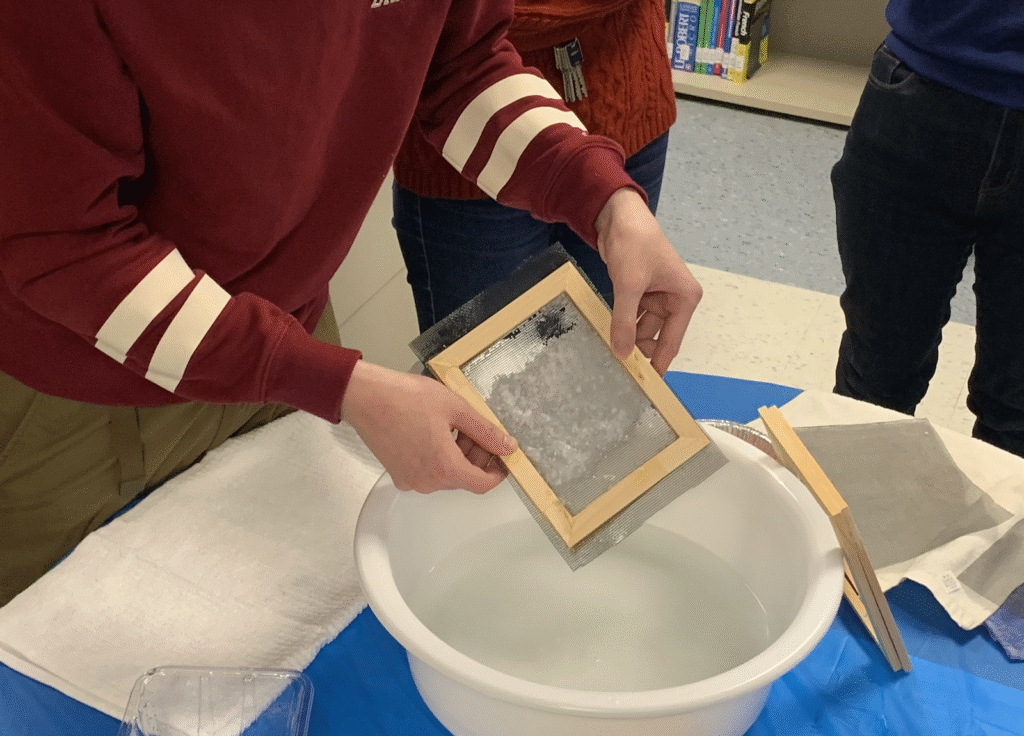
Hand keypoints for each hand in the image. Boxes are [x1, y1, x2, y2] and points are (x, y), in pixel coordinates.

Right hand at [340, 361, 517, 493]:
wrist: (365, 397)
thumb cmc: (405, 398)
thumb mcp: (456, 409)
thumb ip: (486, 431)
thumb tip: (508, 446)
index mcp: (444, 468)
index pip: (483, 484)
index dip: (498, 471)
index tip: (502, 455)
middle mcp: (427, 481)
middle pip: (465, 478)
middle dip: (478, 457)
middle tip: (479, 430)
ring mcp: (410, 480)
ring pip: (446, 475)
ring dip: (459, 455)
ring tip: (456, 426)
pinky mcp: (398, 473)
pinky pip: (428, 471)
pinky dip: (439, 457)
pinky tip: (437, 431)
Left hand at [594, 188, 702, 374]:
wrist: (619, 216)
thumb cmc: (634, 245)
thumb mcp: (629, 286)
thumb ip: (625, 321)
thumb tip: (622, 353)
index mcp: (685, 297)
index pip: (672, 340)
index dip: (659, 363)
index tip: (647, 385)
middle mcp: (675, 299)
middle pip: (657, 336)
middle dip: (639, 350)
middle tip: (620, 370)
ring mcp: (658, 296)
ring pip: (643, 327)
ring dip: (628, 337)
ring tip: (610, 354)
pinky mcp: (641, 291)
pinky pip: (633, 316)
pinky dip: (622, 324)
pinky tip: (609, 335)